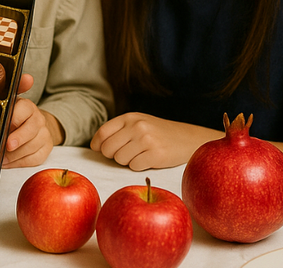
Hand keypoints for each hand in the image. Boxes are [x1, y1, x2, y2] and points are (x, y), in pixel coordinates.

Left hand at [1, 73, 57, 167]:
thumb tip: (28, 78)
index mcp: (28, 106)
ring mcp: (44, 135)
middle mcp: (38, 119)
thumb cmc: (14, 114)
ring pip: (33, 146)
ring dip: (16, 154)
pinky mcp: (46, 149)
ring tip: (1, 157)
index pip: (25, 109)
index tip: (7, 124)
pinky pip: (35, 159)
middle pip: (31, 129)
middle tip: (6, 145)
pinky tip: (8, 162)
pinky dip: (20, 162)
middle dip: (18, 138)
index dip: (15, 118)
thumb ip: (16, 88)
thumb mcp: (11, 100)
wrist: (29, 124)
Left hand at [90, 112, 221, 170]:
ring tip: (138, 155)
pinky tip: (147, 160)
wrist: (187, 139)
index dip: (97, 144)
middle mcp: (137, 126)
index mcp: (130, 117)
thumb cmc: (157, 132)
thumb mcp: (138, 122)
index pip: (103, 132)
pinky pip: (134, 166)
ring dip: (126, 161)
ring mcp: (147, 140)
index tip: (98, 150)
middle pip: (108, 148)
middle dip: (112, 155)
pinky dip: (138, 166)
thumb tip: (95, 145)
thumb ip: (118, 130)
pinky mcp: (156, 154)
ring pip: (120, 159)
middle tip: (122, 154)